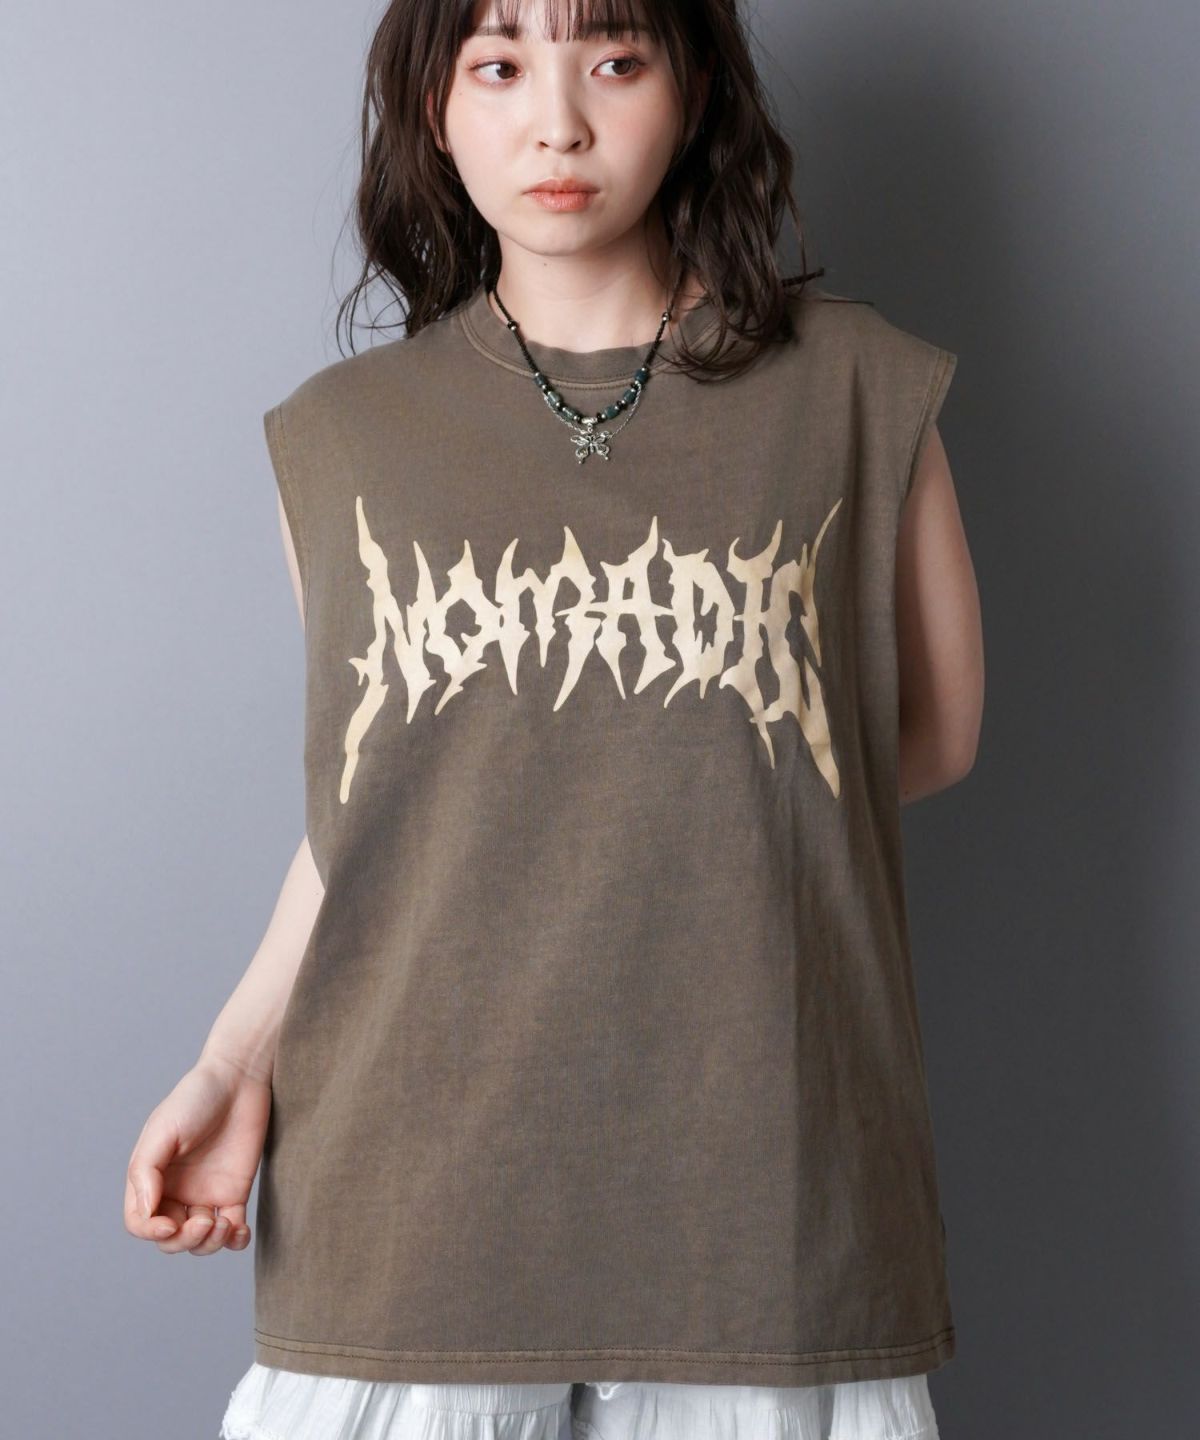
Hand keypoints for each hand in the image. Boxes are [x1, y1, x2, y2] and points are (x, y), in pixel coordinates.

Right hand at [123, 1054, 270, 1254]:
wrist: (240, 1079)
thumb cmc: (195, 1098)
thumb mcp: (163, 1130)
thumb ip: (146, 1171)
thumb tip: (146, 1213)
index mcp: (151, 1178)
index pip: (140, 1222)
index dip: (151, 1232)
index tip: (170, 1224)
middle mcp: (175, 1191)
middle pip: (170, 1239)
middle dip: (184, 1241)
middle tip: (204, 1222)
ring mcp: (206, 1194)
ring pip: (200, 1241)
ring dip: (208, 1244)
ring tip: (222, 1224)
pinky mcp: (235, 1192)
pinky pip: (233, 1230)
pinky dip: (235, 1240)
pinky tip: (239, 1231)